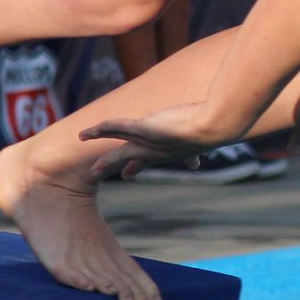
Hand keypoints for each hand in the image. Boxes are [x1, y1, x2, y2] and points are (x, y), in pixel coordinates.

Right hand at [77, 103, 234, 180]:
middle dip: (116, 166)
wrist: (215, 126)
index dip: (137, 168)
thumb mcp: (207, 133)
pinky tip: (84, 133)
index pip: (147, 162)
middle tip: (97, 171)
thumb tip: (217, 145)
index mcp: (169, 152)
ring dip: (100, 148)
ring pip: (118, 149)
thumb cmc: (215, 129)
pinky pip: (115, 128)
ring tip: (83, 145)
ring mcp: (148, 143)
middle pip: (130, 161)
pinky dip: (99, 130)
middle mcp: (156, 151)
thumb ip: (207, 138)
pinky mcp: (143, 130)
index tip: (129, 174)